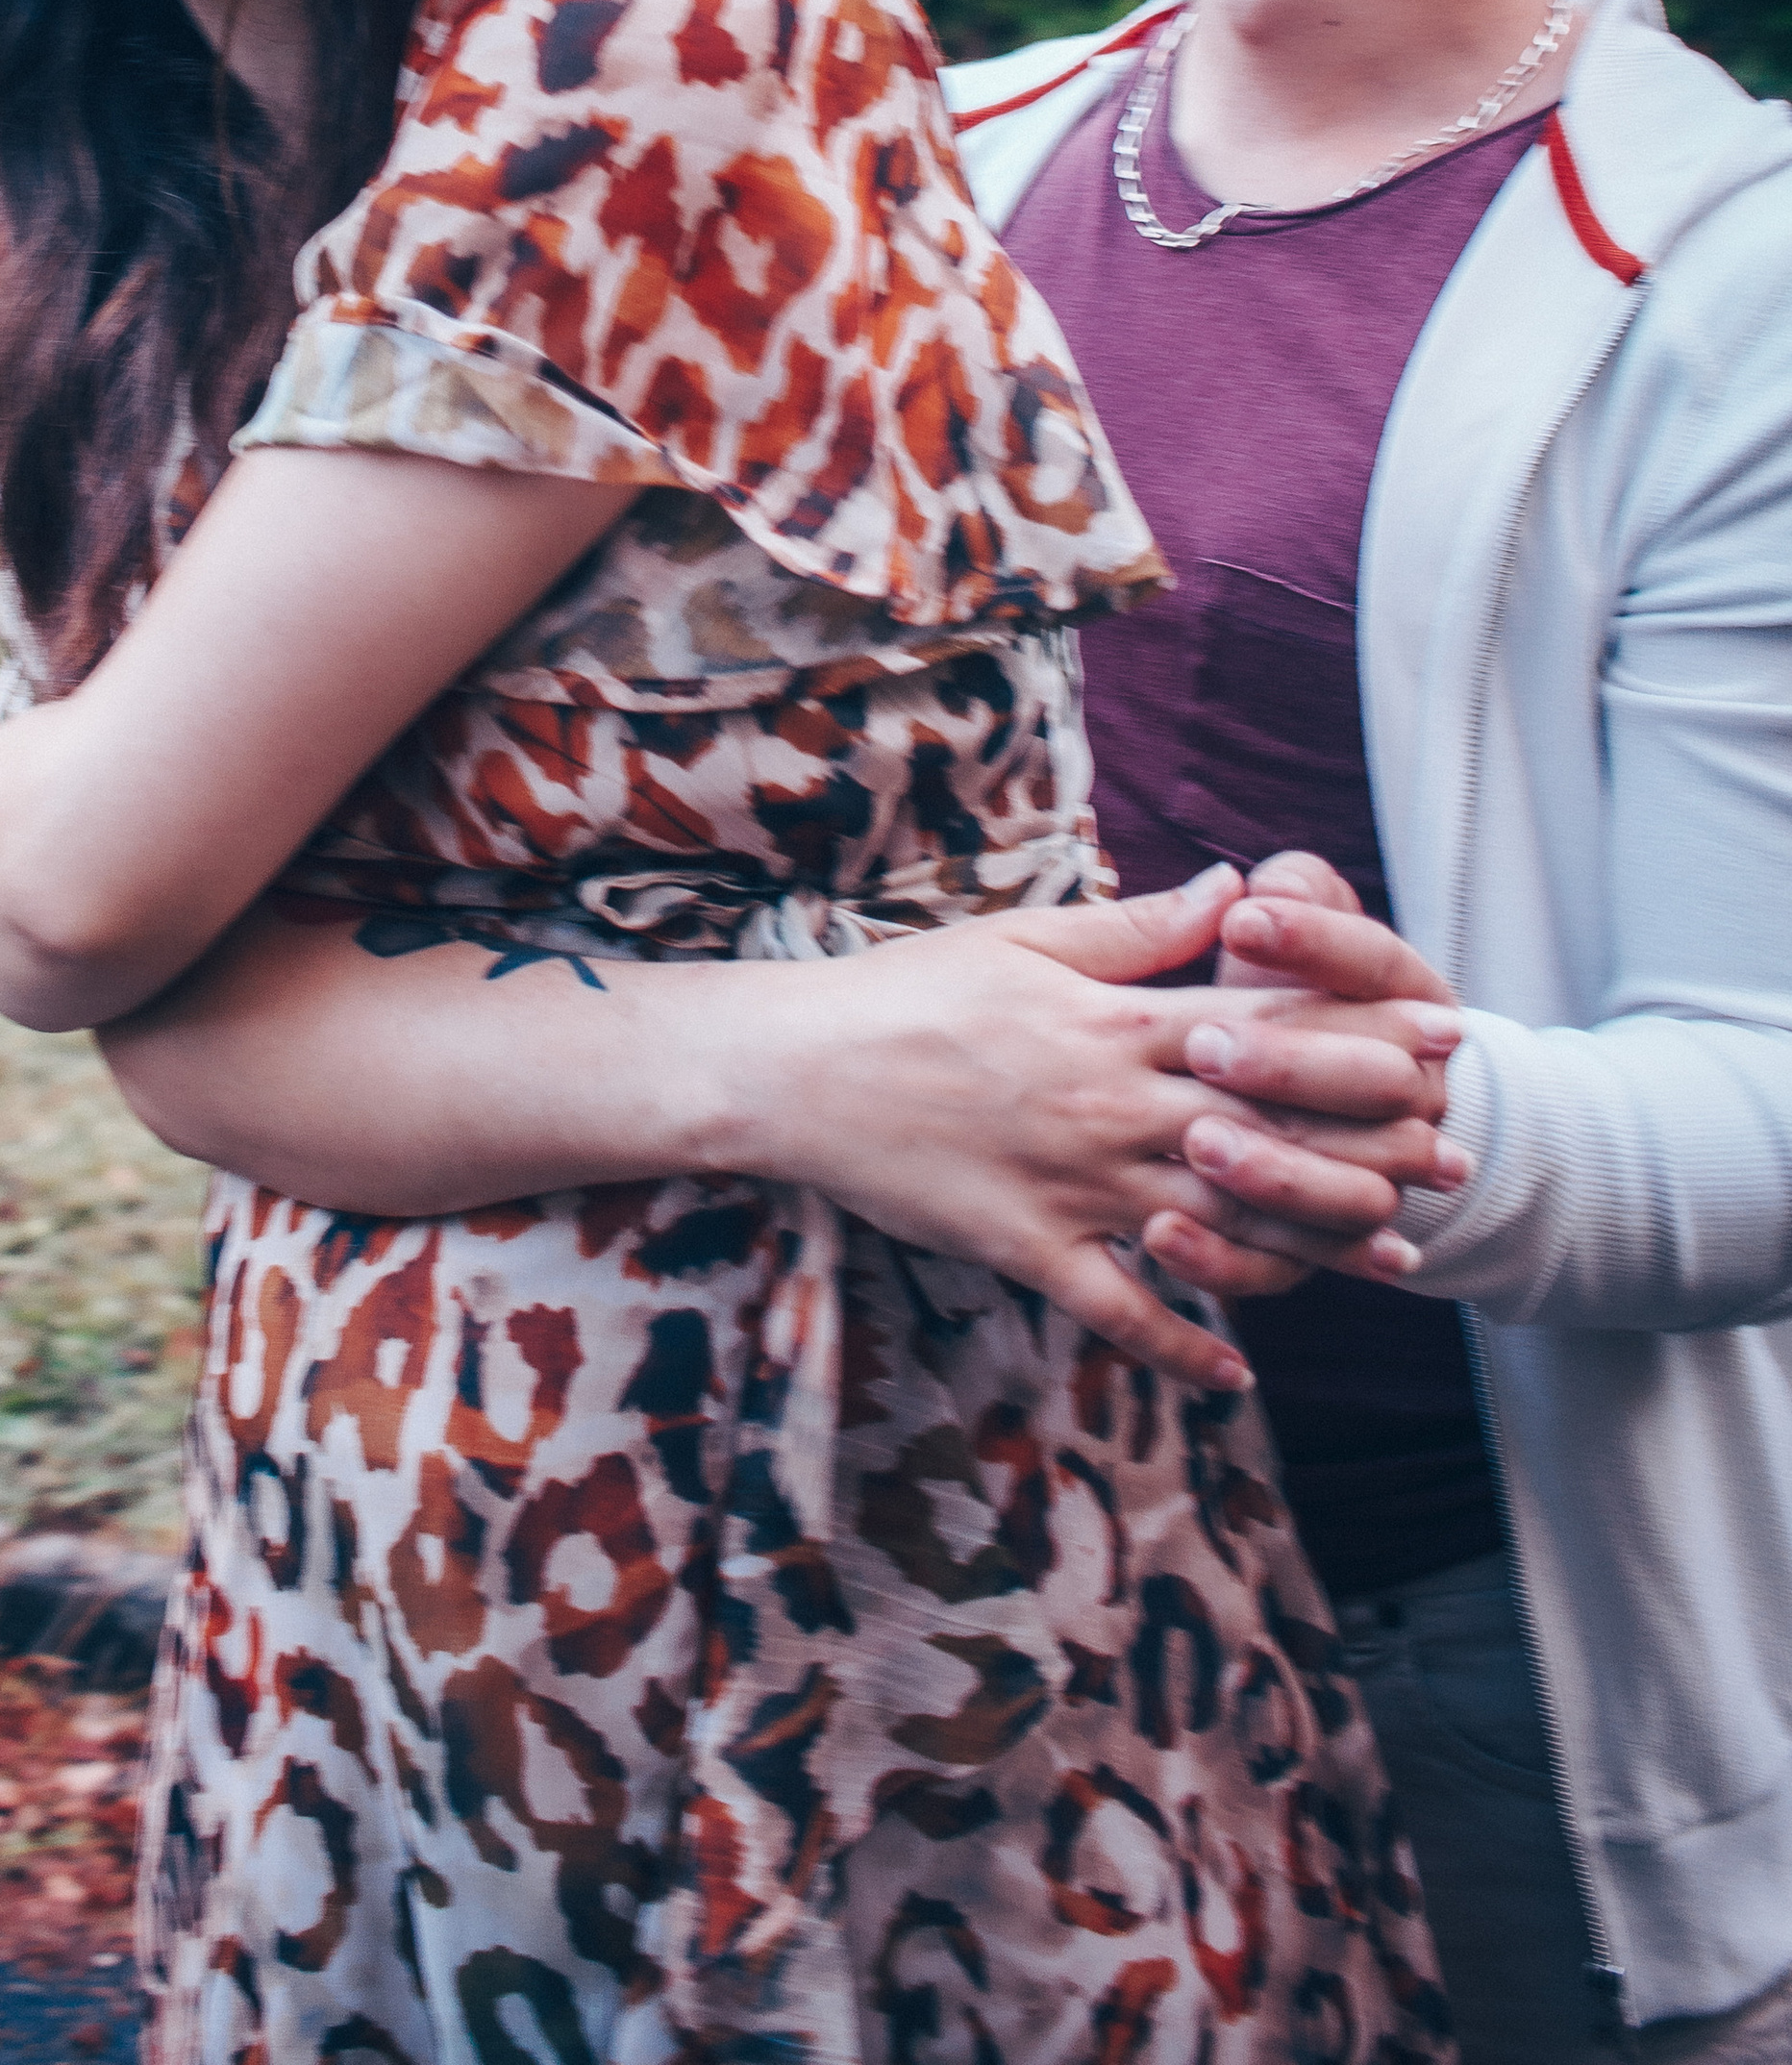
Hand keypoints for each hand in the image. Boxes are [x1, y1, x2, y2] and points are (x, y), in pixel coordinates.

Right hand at [748, 864, 1452, 1392]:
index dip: (1362, 1037)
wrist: (800, 1070)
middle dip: (1374, 1146)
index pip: (1265, 1030)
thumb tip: (1235, 886)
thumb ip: (1139, 926)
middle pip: (1270, 1132)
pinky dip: (1180, 1345)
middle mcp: (1111, 1108)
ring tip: (1401, 1261)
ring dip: (1316, 1247)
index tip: (1440, 1040)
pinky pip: (1118, 1311)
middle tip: (1458, 1160)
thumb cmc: (910, 990)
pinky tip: (1240, 1372)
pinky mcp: (1029, 1249)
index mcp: (1114, 1023)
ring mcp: (1074, 1186)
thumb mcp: (1026, 939)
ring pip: (1219, 1225)